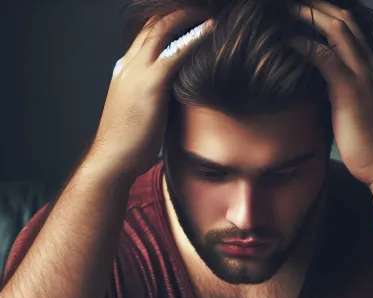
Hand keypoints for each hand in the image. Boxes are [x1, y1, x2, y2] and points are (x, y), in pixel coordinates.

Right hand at [87, 10, 213, 183]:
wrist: (113, 160)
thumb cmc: (129, 145)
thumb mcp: (141, 113)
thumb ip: (155, 98)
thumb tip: (175, 99)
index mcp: (125, 71)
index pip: (146, 35)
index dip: (168, 23)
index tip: (189, 21)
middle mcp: (128, 65)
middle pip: (153, 24)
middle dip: (179, 13)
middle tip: (203, 10)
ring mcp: (137, 72)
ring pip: (163, 29)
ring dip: (188, 16)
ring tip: (210, 13)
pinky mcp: (150, 84)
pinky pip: (175, 51)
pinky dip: (194, 37)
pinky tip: (211, 29)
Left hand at [289, 1, 372, 185]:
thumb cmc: (372, 147)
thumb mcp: (357, 114)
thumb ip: (341, 97)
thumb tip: (318, 96)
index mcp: (371, 70)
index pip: (350, 29)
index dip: (325, 15)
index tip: (301, 12)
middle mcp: (370, 65)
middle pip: (342, 19)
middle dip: (314, 6)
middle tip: (288, 3)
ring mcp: (363, 75)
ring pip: (335, 30)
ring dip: (307, 16)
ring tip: (282, 10)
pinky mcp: (351, 91)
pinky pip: (324, 57)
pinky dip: (303, 45)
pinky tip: (284, 42)